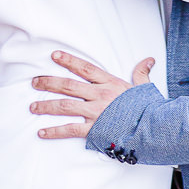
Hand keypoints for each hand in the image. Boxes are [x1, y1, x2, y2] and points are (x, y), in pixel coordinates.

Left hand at [29, 50, 153, 139]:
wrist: (156, 129)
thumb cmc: (151, 109)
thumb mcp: (145, 88)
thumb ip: (142, 73)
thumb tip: (149, 59)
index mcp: (110, 84)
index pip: (85, 68)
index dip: (69, 60)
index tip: (54, 55)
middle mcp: (99, 96)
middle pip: (68, 85)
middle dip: (49, 82)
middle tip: (34, 82)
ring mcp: (95, 113)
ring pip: (65, 106)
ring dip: (46, 106)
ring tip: (33, 107)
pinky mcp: (95, 130)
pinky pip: (70, 129)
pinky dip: (55, 132)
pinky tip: (42, 132)